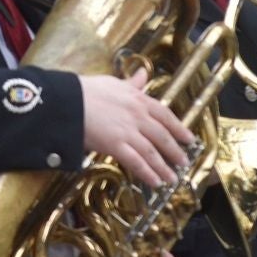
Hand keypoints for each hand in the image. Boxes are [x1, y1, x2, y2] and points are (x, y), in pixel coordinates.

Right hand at [79, 69, 193, 187]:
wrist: (68, 101)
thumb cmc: (87, 90)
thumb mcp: (113, 82)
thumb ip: (132, 83)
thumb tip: (143, 74)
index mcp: (139, 99)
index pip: (165, 115)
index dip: (179, 128)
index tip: (189, 138)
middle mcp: (138, 116)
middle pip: (162, 136)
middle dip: (174, 151)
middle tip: (183, 162)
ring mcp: (128, 131)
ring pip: (152, 152)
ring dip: (164, 167)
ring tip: (172, 179)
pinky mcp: (116, 145)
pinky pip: (136, 162)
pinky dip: (147, 173)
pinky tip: (155, 183)